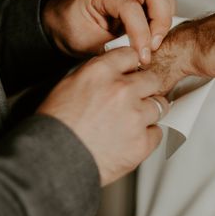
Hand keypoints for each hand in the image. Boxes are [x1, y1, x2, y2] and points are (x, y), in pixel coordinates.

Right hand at [37, 47, 168, 185]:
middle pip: (152, 79)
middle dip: (145, 89)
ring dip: (148, 113)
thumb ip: (96, 74)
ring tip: (130, 123)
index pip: (130, 55)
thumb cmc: (56, 127)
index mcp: (101, 72)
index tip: (132, 73)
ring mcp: (135, 116)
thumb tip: (113, 71)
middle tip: (135, 100)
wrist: (54, 161)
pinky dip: (147, 136)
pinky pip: (157, 133)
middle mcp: (122, 90)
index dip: (131, 66)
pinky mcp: (142, 142)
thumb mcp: (68, 85)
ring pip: (159, 106)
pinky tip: (129, 140)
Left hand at [42, 0, 174, 64]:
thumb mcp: (86, 44)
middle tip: (152, 47)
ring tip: (152, 41)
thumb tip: (138, 57)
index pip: (130, 7)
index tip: (142, 55)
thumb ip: (113, 49)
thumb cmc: (70, 28)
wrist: (61, 19)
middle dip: (160, 21)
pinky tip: (150, 35)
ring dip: (164, 18)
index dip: (140, 33)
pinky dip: (162, 17)